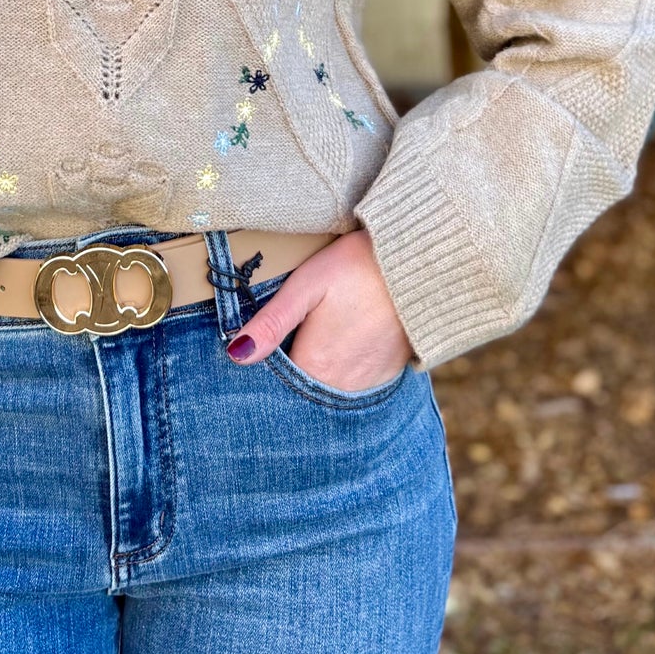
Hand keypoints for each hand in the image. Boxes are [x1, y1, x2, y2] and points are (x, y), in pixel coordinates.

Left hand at [226, 228, 414, 390]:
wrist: (418, 264)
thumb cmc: (356, 268)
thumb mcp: (306, 287)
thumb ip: (271, 323)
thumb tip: (236, 354)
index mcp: (316, 366)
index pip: (278, 385)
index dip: (266, 368)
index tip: (260, 349)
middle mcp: (343, 385)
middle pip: (304, 390)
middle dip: (290, 374)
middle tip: (287, 340)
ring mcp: (369, 383)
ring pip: (329, 387)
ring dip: (318, 373)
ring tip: (314, 339)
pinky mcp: (388, 374)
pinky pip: (355, 384)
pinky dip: (343, 371)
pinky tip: (341, 344)